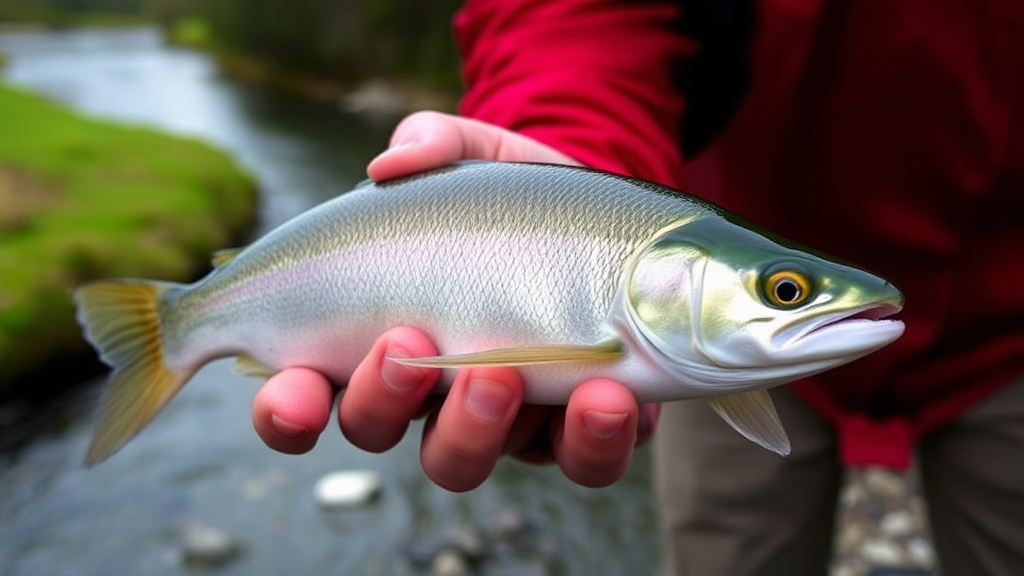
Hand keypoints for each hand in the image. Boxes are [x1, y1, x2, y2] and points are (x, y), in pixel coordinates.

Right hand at [251, 112, 659, 490]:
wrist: (607, 222)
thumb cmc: (517, 198)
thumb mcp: (478, 155)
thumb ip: (432, 144)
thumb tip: (389, 163)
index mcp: (377, 333)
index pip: (305, 394)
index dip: (286, 410)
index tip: (294, 394)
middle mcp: (426, 390)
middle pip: (374, 430)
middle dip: (382, 400)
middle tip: (410, 344)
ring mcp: (499, 420)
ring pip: (459, 461)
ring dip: (473, 429)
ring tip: (501, 373)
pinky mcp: (574, 429)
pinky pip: (579, 463)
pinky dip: (588, 441)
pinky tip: (605, 396)